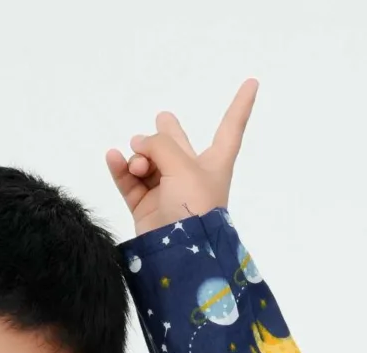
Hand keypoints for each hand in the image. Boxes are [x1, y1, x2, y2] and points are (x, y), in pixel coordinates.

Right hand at [106, 77, 257, 233]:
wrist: (180, 256)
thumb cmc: (195, 208)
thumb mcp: (183, 165)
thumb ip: (159, 144)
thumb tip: (137, 148)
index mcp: (215, 163)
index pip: (230, 128)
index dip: (241, 105)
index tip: (253, 82)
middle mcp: (191, 175)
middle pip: (175, 142)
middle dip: (166, 131)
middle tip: (160, 127)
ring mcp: (167, 191)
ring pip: (147, 159)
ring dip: (139, 155)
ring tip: (138, 164)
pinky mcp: (145, 206)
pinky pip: (129, 179)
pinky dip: (120, 167)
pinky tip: (114, 157)